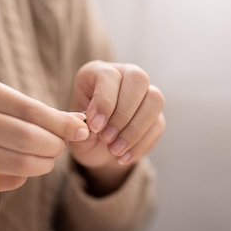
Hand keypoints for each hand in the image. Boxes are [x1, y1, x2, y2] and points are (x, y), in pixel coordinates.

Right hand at [0, 75, 88, 197]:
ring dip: (43, 164)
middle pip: (25, 137)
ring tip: (47, 161)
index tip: (82, 130)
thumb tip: (80, 122)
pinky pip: (5, 181)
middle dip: (53, 146)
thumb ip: (34, 111)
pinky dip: (22, 177)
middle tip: (61, 149)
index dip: (60, 123)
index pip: (29, 109)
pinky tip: (21, 170)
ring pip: (17, 162)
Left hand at [69, 61, 164, 192]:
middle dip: (123, 113)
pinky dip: (141, 145)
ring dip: (135, 130)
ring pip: (155, 99)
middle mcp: (125, 76)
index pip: (109, 76)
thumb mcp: (72, 129)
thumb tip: (92, 126)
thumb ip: (79, 125)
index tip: (95, 127)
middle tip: (106, 139)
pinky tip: (123, 158)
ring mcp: (144, 94)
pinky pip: (158, 125)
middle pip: (138, 79)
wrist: (95, 150)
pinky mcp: (155, 115)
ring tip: (114, 150)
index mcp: (98, 72)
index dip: (104, 102)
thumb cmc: (81, 133)